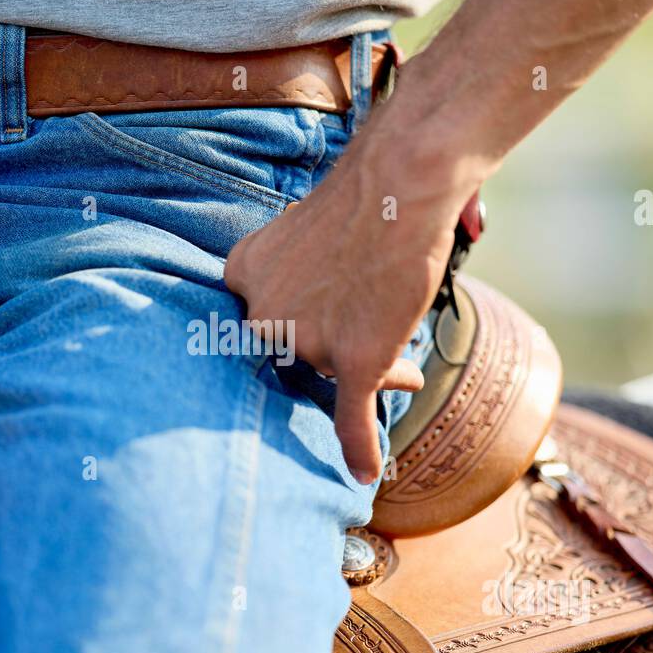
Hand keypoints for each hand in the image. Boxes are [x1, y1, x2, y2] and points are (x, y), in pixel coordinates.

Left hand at [224, 126, 476, 483]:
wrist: (401, 181)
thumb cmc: (362, 197)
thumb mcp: (301, 230)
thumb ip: (297, 273)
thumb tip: (324, 312)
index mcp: (243, 273)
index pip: (264, 317)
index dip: (299, 322)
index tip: (317, 321)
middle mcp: (263, 311)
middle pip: (299, 349)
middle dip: (336, 350)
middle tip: (372, 339)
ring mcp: (306, 340)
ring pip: (336, 372)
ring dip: (375, 370)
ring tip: (408, 369)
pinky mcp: (353, 359)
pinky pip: (351, 416)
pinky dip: (359, 445)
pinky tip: (364, 471)